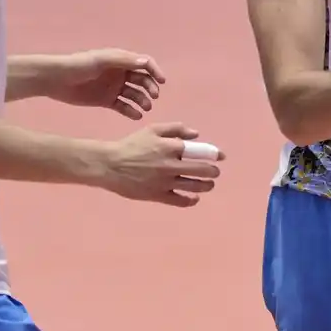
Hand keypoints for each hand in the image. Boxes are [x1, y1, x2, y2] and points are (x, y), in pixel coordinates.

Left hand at [43, 49, 164, 119]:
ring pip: (135, 95)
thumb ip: (123, 61)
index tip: (162, 82)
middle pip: (142, 80)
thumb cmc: (79, 65)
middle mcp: (120, 74)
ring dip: (143, 101)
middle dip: (150, 88)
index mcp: (120, 61)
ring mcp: (114, 88)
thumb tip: (146, 63)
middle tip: (153, 98)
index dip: (155, 71)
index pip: (144, 64)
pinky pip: (124, 107)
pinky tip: (137, 116)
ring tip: (146, 108)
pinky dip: (131, 111)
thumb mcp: (101, 60)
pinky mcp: (107, 101)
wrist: (57, 80)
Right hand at [95, 122, 222, 206]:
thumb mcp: (152, 130)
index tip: (220, 157)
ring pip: (194, 186)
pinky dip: (191, 200)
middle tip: (215, 172)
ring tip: (209, 185)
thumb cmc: (132, 145)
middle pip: (202, 170)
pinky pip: (180, 201)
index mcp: (171, 147)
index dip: (214, 154)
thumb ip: (176, 129)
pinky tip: (194, 198)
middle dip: (213, 171)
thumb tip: (196, 134)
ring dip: (206, 186)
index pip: (200, 151)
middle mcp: (171, 165)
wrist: (110, 165)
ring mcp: (165, 182)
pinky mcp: (158, 196)